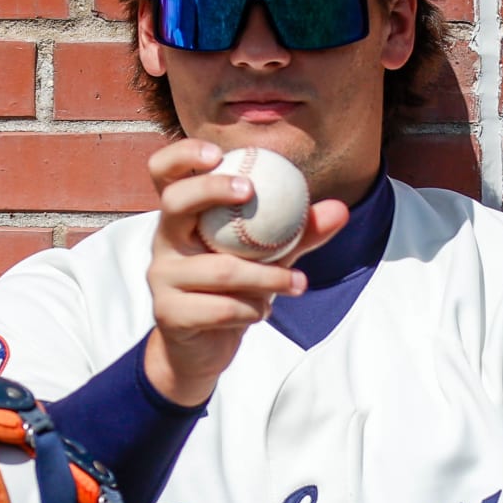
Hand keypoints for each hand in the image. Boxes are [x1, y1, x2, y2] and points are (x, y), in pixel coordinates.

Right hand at [143, 139, 348, 405]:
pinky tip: (262, 311)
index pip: (164, 172)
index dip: (183, 154)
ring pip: (219, 269)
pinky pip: (221, 308)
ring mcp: (162, 277)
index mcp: (183, 218)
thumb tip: (340, 209)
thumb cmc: (233, 290)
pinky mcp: (169, 314)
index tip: (217, 153)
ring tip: (298, 283)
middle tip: (251, 191)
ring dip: (267, 277)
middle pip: (175, 202)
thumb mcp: (266, 256)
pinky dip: (252, 310)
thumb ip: (299, 232)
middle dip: (213, 190)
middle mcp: (164, 241)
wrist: (202, 349)